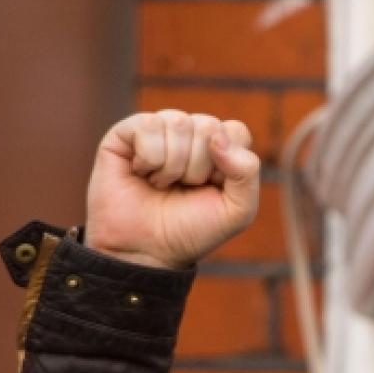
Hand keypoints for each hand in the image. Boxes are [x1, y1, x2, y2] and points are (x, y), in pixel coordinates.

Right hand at [85, 111, 260, 269]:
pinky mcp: (126, 132)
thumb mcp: (237, 210)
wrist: (145, 250)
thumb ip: (247, 172)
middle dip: (198, 167)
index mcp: (219, 148)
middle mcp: (189, 134)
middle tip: (183, 188)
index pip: (235, 131)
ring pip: (178, 122)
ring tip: (161, 184)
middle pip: (208, 125)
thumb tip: (217, 136)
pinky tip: (141, 172)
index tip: (212, 187)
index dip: (227, 163)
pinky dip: (149, 157)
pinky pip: (148, 124)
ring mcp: (159, 130)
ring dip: (173, 165)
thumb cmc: (191, 229)